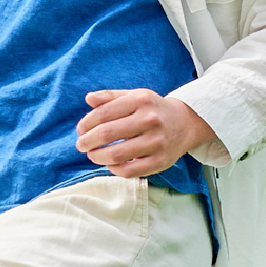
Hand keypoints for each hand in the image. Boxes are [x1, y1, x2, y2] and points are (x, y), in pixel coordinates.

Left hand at [75, 89, 214, 177]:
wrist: (185, 123)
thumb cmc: (152, 108)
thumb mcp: (134, 95)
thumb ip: (109, 97)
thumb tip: (88, 99)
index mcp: (140, 100)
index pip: (104, 113)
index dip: (86, 123)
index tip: (80, 130)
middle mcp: (150, 120)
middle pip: (108, 134)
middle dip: (87, 141)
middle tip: (81, 145)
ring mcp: (157, 142)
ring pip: (117, 155)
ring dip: (97, 157)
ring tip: (92, 155)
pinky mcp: (161, 161)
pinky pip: (130, 171)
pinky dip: (114, 169)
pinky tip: (109, 163)